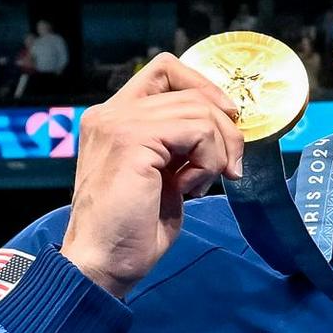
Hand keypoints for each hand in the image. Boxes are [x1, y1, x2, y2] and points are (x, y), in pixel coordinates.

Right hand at [64, 55, 244, 296]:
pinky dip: (207, 159)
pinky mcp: (130, 139)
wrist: (103, 262)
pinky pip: (196, 130)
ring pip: (199, 110)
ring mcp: (118, 123)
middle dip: (225, 129)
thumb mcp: (165, 174)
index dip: (205, 88)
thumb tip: (225, 125)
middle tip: (229, 168)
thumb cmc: (133, 229)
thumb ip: (182, 143)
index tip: (226, 122)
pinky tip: (189, 187)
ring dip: (217, 150)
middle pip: (191, 91)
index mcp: (115, 118)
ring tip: (200, 183)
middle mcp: (111, 113)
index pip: (167, 71)